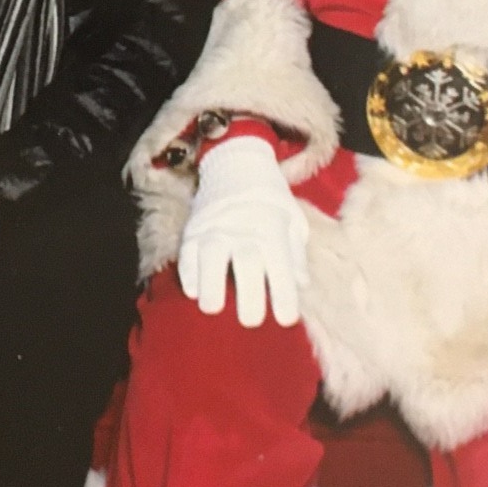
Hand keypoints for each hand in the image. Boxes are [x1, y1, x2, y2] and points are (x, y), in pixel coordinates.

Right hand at [177, 135, 308, 329]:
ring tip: (212, 308)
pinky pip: (187, 252)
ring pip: (210, 257)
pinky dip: (188, 272)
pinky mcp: (193, 229)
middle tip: (250, 321)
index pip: (281, 265)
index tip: (286, 320)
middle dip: (248, 296)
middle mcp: (244, 229)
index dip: (283, 295)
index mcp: (272, 228)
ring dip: (210, 285)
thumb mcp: (292, 220)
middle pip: (246, 264)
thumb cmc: (270, 200)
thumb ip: (296, 253)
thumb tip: (301, 284)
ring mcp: (215, 228)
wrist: (236, 165)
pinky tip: (192, 291)